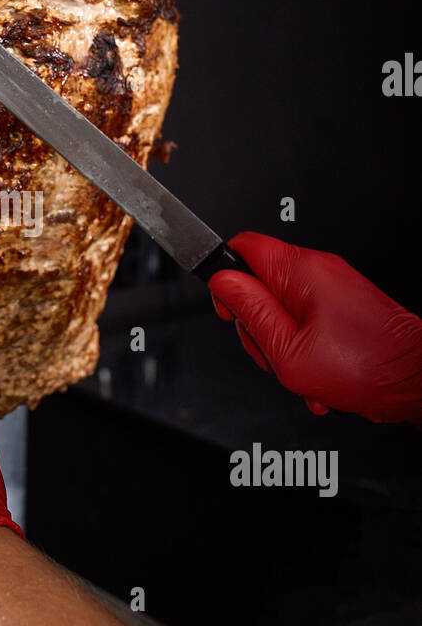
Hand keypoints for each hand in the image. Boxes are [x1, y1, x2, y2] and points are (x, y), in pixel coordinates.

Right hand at [209, 232, 421, 422]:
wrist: (414, 380)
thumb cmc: (365, 367)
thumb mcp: (286, 349)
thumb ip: (249, 312)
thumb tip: (221, 283)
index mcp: (301, 270)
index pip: (242, 245)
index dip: (224, 277)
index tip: (228, 309)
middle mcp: (318, 269)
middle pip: (258, 283)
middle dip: (256, 324)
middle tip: (272, 350)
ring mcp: (331, 286)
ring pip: (279, 308)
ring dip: (281, 344)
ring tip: (300, 367)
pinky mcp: (341, 304)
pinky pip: (303, 321)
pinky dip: (302, 348)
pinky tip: (316, 372)